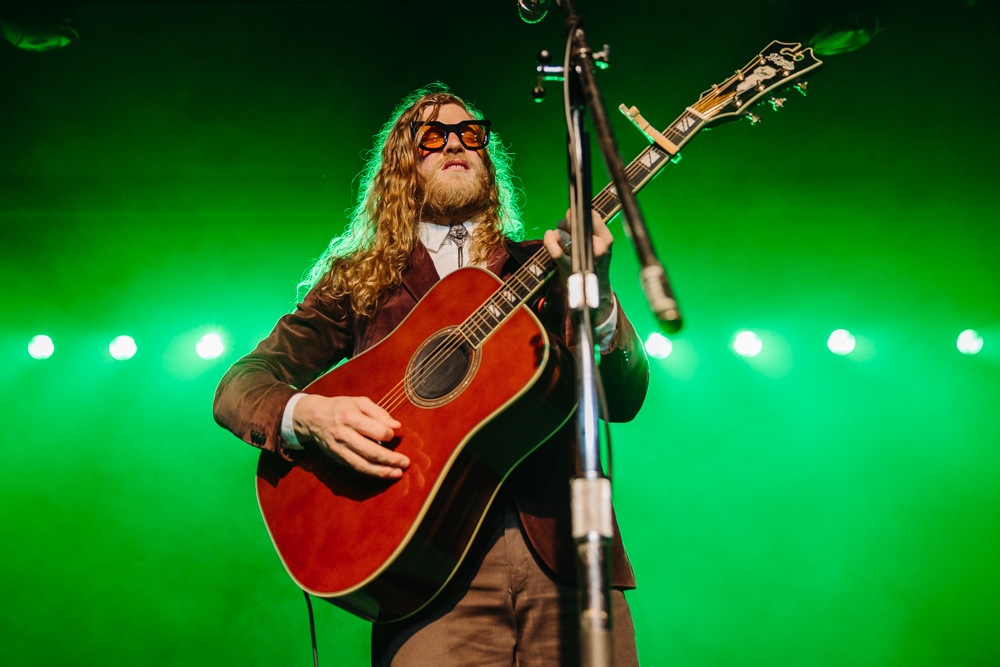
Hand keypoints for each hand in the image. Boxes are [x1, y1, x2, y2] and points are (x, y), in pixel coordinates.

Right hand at [292, 395, 406, 478]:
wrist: (312, 417)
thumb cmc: (340, 407)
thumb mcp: (359, 402)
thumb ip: (379, 412)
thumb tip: (396, 426)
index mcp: (351, 417)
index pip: (377, 431)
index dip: (390, 434)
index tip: (394, 434)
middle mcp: (344, 435)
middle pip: (371, 452)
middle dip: (391, 459)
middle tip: (406, 462)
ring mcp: (339, 449)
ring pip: (363, 465)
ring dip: (382, 471)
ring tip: (397, 473)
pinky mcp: (337, 458)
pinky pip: (356, 468)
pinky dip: (371, 472)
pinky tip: (383, 473)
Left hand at [542, 210, 615, 322]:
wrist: (593, 295)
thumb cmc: (593, 265)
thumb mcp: (599, 245)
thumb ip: (588, 227)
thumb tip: (569, 211)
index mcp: (606, 240)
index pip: (591, 216)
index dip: (578, 213)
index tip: (572, 216)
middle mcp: (596, 248)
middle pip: (574, 223)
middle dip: (565, 223)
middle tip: (564, 230)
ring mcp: (583, 258)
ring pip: (563, 234)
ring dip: (557, 234)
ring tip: (561, 241)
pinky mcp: (569, 267)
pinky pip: (555, 250)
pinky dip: (549, 240)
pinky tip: (549, 236)